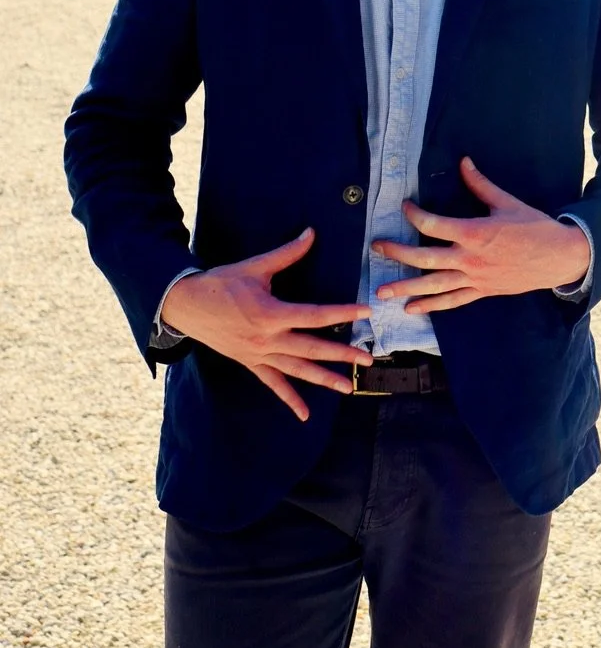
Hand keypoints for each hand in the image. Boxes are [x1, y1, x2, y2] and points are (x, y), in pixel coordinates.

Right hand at [158, 229, 371, 421]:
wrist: (185, 305)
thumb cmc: (220, 283)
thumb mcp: (255, 267)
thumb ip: (287, 253)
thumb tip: (311, 233)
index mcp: (271, 313)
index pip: (315, 315)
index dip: (343, 313)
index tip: (365, 313)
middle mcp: (267, 339)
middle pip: (312, 349)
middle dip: (342, 355)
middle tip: (368, 360)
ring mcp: (258, 354)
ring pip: (297, 371)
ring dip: (324, 379)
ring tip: (348, 387)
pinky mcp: (249, 362)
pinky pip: (273, 384)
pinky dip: (289, 399)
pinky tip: (304, 414)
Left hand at [372, 158, 591, 314]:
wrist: (558, 257)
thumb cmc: (534, 227)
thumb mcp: (507, 202)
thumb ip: (481, 184)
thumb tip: (464, 162)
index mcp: (474, 232)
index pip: (434, 225)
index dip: (415, 215)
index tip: (405, 207)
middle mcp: (469, 258)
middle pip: (425, 257)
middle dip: (398, 252)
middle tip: (376, 248)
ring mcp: (474, 278)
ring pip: (433, 285)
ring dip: (406, 287)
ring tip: (382, 291)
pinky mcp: (481, 291)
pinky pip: (452, 301)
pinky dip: (431, 306)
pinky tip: (411, 309)